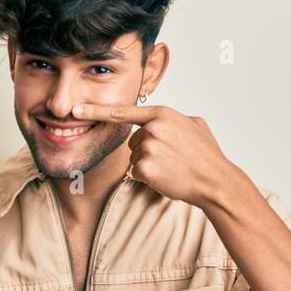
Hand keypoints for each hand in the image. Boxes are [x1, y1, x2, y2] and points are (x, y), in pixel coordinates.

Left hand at [71, 103, 240, 207]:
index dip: (96, 111)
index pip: (123, 111)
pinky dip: (149, 178)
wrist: (214, 180)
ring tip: (172, 166)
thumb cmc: (207, 155)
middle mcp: (153, 128)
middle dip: (147, 150)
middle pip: (133, 141)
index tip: (76, 110)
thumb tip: (164, 121)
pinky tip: (167, 176)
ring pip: (135, 158)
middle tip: (172, 157)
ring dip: (149, 164)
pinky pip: (136, 172)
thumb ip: (174, 119)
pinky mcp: (144, 167)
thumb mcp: (195, 125)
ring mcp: (148, 148)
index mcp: (162, 114)